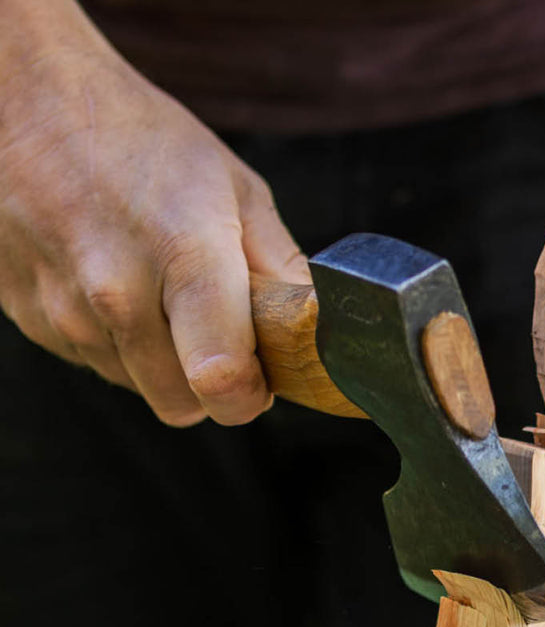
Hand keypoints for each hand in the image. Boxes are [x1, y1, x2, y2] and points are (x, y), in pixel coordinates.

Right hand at [0, 1, 308, 424]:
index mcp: (185, 255)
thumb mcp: (237, 189)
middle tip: (221, 334)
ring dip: (164, 362)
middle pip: (183, 404)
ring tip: (162, 292)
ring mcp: (66, 309)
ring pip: (140, 388)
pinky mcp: (32, 318)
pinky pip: (97, 363)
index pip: (221, 381)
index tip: (262, 377)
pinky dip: (119, 343)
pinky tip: (120, 286)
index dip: (251, 395)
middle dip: (212, 385)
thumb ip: (282, 271)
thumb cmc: (142, 139)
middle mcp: (117, 292)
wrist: (23, 98)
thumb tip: (311, 334)